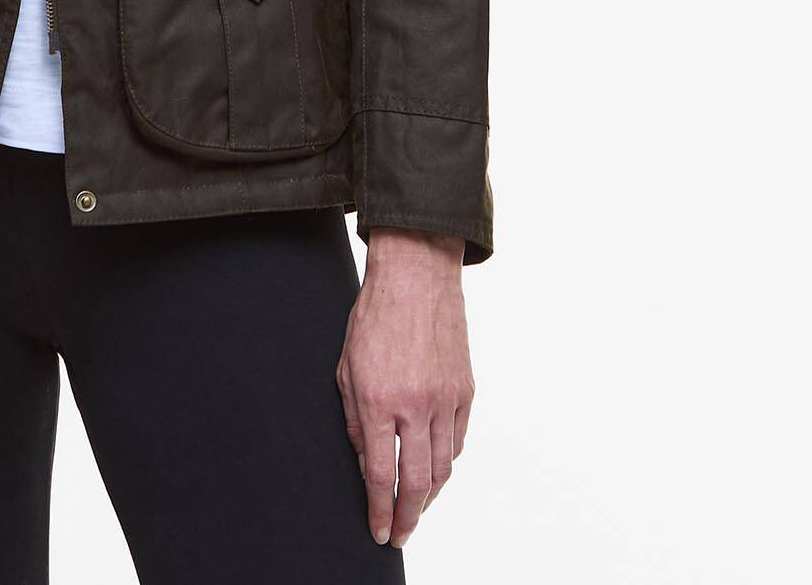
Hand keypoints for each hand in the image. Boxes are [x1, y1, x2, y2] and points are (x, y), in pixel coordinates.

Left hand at [337, 228, 473, 547]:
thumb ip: (353, 418)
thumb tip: (363, 460)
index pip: (380, 473)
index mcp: (379, 399)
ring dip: (430, 496)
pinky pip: (457, 441)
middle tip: (400, 534)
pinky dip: (446, 463)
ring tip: (416, 508)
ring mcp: (445, 399)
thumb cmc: (375, 316)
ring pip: (443, 467)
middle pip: (417, 482)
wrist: (416, 276)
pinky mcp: (466, 391)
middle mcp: (415, 404)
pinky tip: (434, 470)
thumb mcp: (346, 366)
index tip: (378, 532)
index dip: (379, 510)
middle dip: (408, 517)